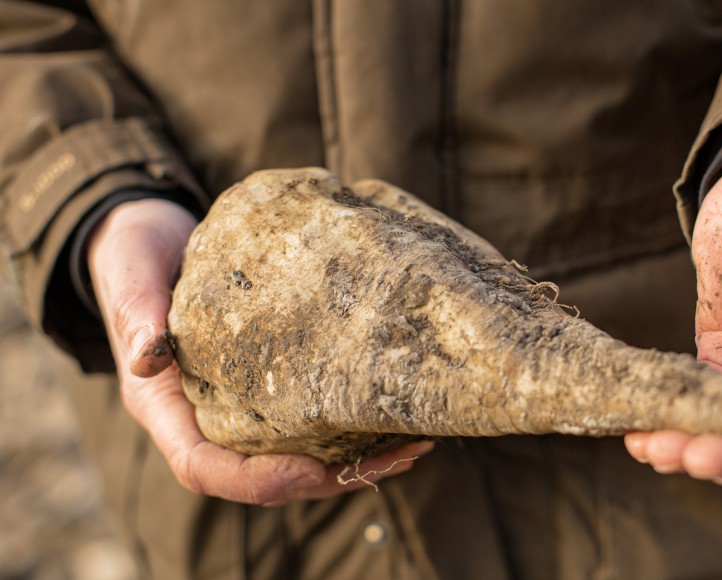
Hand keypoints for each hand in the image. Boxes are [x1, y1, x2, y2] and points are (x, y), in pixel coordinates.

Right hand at [88, 198, 431, 504]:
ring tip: (414, 446)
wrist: (152, 235)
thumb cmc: (135, 254)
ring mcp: (238, 407)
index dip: (257, 480)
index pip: (204, 467)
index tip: (311, 469)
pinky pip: (310, 424)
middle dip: (330, 478)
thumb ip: (136, 313)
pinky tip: (398, 416)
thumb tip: (149, 359)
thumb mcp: (131, 273)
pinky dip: (353, 428)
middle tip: (398, 458)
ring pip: (296, 457)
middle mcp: (203, 417)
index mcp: (164, 405)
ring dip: (355, 462)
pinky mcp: (268, 386)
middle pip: (265, 477)